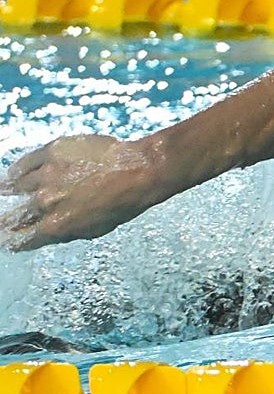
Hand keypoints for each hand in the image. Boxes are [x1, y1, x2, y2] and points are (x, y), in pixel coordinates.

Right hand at [1, 134, 163, 251]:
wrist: (139, 170)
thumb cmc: (123, 203)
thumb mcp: (94, 229)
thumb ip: (64, 231)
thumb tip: (43, 232)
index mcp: (56, 227)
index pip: (18, 239)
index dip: (9, 241)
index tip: (6, 239)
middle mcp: (46, 202)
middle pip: (11, 217)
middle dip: (5, 222)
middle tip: (4, 221)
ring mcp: (47, 175)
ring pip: (15, 186)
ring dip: (11, 191)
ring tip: (6, 191)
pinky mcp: (51, 152)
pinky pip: (24, 163)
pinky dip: (18, 170)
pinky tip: (16, 174)